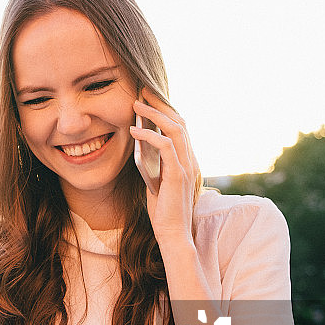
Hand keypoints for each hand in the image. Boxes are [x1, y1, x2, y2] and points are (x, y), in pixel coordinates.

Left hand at [129, 87, 199, 245]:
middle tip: (141, 91)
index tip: (147, 98)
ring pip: (175, 129)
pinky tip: (133, 130)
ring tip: (135, 105)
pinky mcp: (178, 175)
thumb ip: (153, 162)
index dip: (165, 110)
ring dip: (154, 114)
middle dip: (160, 104)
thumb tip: (139, 143)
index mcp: (187, 160)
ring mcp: (187, 166)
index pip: (180, 127)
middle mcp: (191, 159)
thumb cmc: (163, 211)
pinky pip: (166, 146)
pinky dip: (149, 135)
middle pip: (179, 121)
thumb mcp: (155, 180)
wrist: (173, 234)